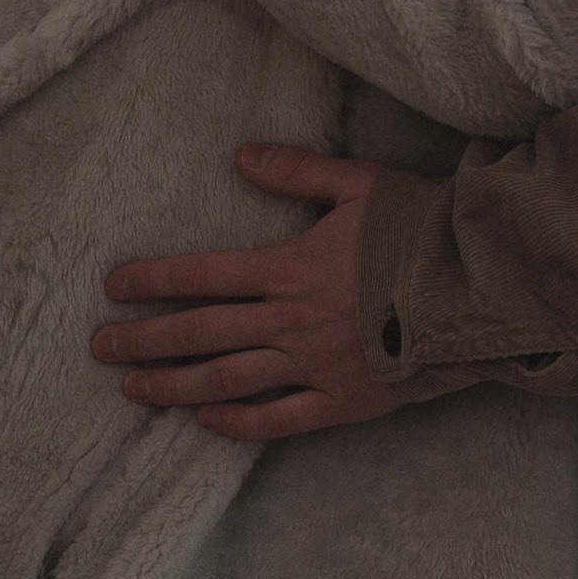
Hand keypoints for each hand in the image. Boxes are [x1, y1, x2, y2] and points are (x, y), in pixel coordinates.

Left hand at [90, 145, 405, 440]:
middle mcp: (290, 320)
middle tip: (101, 348)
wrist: (476, 289)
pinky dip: (239, 422)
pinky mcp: (341, 399)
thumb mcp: (358, 184)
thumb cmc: (419, 230)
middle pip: (202, 332)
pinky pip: (279, 419)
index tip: (114, 287)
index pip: (205, 275)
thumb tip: (242, 156)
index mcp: (289, 266)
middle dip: (146, 340)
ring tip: (134, 390)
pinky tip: (207, 421)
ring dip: (176, 385)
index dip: (155, 280)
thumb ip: (297, 171)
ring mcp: (312, 364)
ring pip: (228, 380)